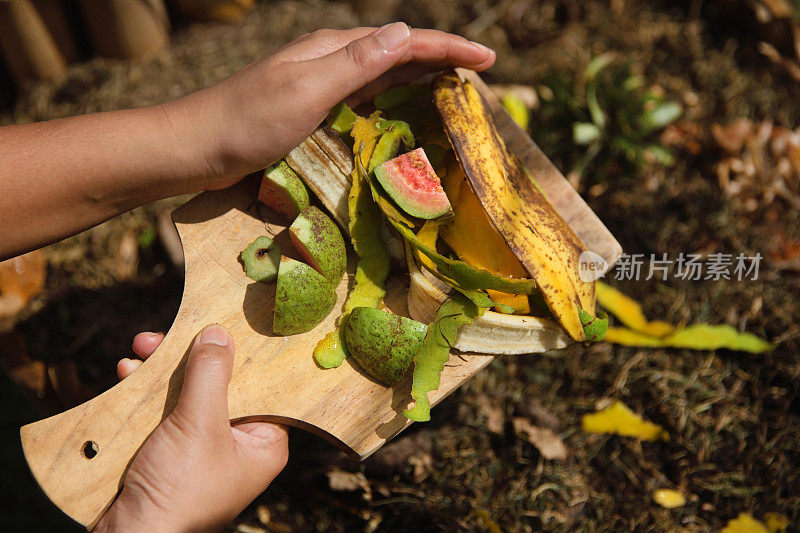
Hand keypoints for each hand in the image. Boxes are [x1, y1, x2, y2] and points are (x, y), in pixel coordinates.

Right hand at [96, 325, 288, 531]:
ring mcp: (206, 450)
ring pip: (192, 394)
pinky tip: (129, 373)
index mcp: (265, 443)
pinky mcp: (175, 453)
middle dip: (190, 359)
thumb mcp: (198, 424)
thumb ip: (211, 374)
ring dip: (164, 371)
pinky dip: (151, 392)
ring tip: (140, 350)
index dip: (241, 354)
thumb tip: (220, 333)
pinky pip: (169, 412)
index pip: (263, 386)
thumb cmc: (178, 490)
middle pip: (223, 385)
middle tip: (161, 337)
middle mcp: (240, 445)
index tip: (221, 324)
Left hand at [167, 23, 495, 188]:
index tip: (488, 62)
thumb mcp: (306, 90)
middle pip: (398, 54)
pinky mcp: (313, 113)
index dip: (449, 48)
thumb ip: (356, 64)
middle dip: (440, 60)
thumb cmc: (247, 122)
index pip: (405, 42)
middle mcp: (331, 62)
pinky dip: (393, 102)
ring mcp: (321, 88)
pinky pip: (366, 101)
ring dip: (420, 79)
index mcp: (334, 49)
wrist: (195, 149)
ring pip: (384, 76)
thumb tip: (406, 32)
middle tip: (479, 77)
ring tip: (452, 90)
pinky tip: (402, 114)